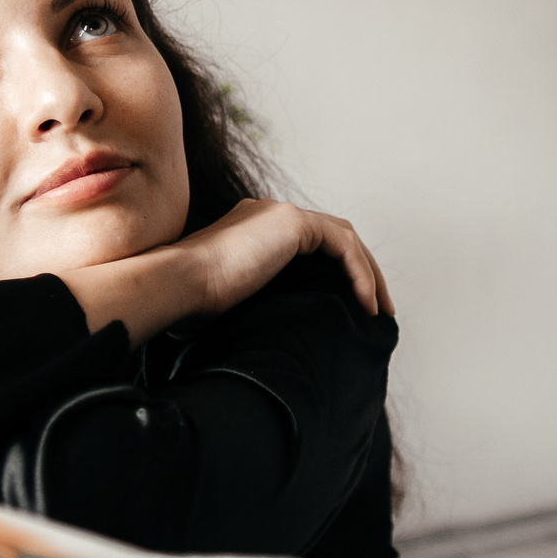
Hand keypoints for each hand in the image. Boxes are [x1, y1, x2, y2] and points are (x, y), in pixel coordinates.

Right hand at [61, 197, 392, 345]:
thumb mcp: (224, 307)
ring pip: (344, 238)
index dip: (333, 274)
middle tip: (377, 309)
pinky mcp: (290, 222)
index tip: (349, 309)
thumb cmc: (188, 306)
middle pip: (332, 238)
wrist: (176, 286)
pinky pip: (342, 246)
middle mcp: (267, 215)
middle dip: (360, 271)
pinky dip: (359, 275)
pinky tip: (365, 307)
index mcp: (251, 231)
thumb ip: (247, 307)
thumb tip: (263, 342)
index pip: (306, 246)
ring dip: (368, 274)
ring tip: (379, 311)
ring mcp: (279, 215)